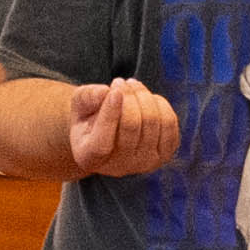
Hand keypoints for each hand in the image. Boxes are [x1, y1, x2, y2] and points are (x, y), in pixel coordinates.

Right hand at [60, 77, 181, 177]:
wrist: (111, 133)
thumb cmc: (90, 117)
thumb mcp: (80, 104)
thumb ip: (87, 97)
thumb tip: (105, 93)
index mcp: (89, 158)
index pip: (102, 143)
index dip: (109, 116)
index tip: (114, 91)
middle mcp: (118, 167)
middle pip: (131, 125)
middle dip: (128, 95)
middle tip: (119, 81)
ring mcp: (144, 164)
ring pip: (152, 120)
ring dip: (142, 94)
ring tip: (131, 85)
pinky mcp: (164, 155)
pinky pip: (169, 122)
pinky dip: (158, 103)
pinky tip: (146, 99)